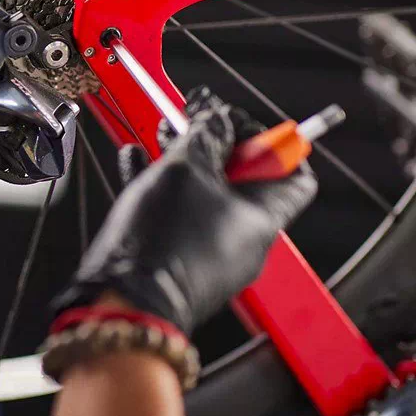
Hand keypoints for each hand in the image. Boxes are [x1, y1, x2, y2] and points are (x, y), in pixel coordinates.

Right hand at [52, 88, 318, 334]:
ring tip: (160, 134)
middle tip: (191, 119)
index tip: (236, 120)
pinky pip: (175, 214)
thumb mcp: (185, 168)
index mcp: (262, 218)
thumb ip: (204, 134)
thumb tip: (214, 115)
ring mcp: (208, 252)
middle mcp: (242, 239)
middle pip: (242, 178)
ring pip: (204, 194)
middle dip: (215, 142)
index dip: (268, 138)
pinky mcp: (175, 259)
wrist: (122, 301)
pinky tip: (136, 161)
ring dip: (183, 159)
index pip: (293, 172)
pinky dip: (159, 184)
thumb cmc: (162, 244)